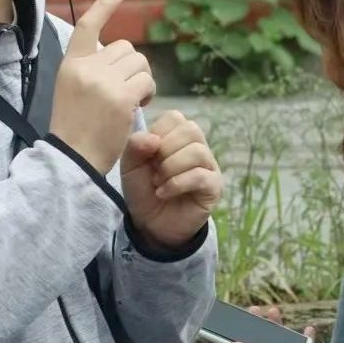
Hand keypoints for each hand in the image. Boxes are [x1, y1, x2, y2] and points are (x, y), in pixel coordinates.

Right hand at [51, 0, 155, 174]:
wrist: (72, 160)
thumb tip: (120, 58)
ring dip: (142, 80)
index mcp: (70, 64)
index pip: (87, 25)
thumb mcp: (71, 93)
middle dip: (133, 67)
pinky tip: (136, 108)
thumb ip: (92, 71)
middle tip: (128, 92)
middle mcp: (86, 67)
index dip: (105, 6)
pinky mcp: (121, 97)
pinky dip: (148, 94)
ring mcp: (103, 81)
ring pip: (140, 63)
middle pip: (125, 48)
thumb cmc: (75, 132)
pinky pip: (146, 82)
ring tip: (131, 102)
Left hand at [122, 110, 221, 249]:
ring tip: (158, 182)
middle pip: (191, 130)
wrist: (150, 225)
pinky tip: (164, 192)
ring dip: (171, 167)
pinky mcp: (214, 187)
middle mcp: (198, 148)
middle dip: (165, 150)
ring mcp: (209, 167)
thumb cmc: (143, 190)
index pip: (175, 118)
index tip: (147, 154)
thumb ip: (134, 146)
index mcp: (178, 137)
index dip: (158, 133)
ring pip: (197, 152)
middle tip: (153, 170)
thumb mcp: (130, 166)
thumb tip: (152, 138)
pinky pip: (200, 175)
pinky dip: (177, 183)